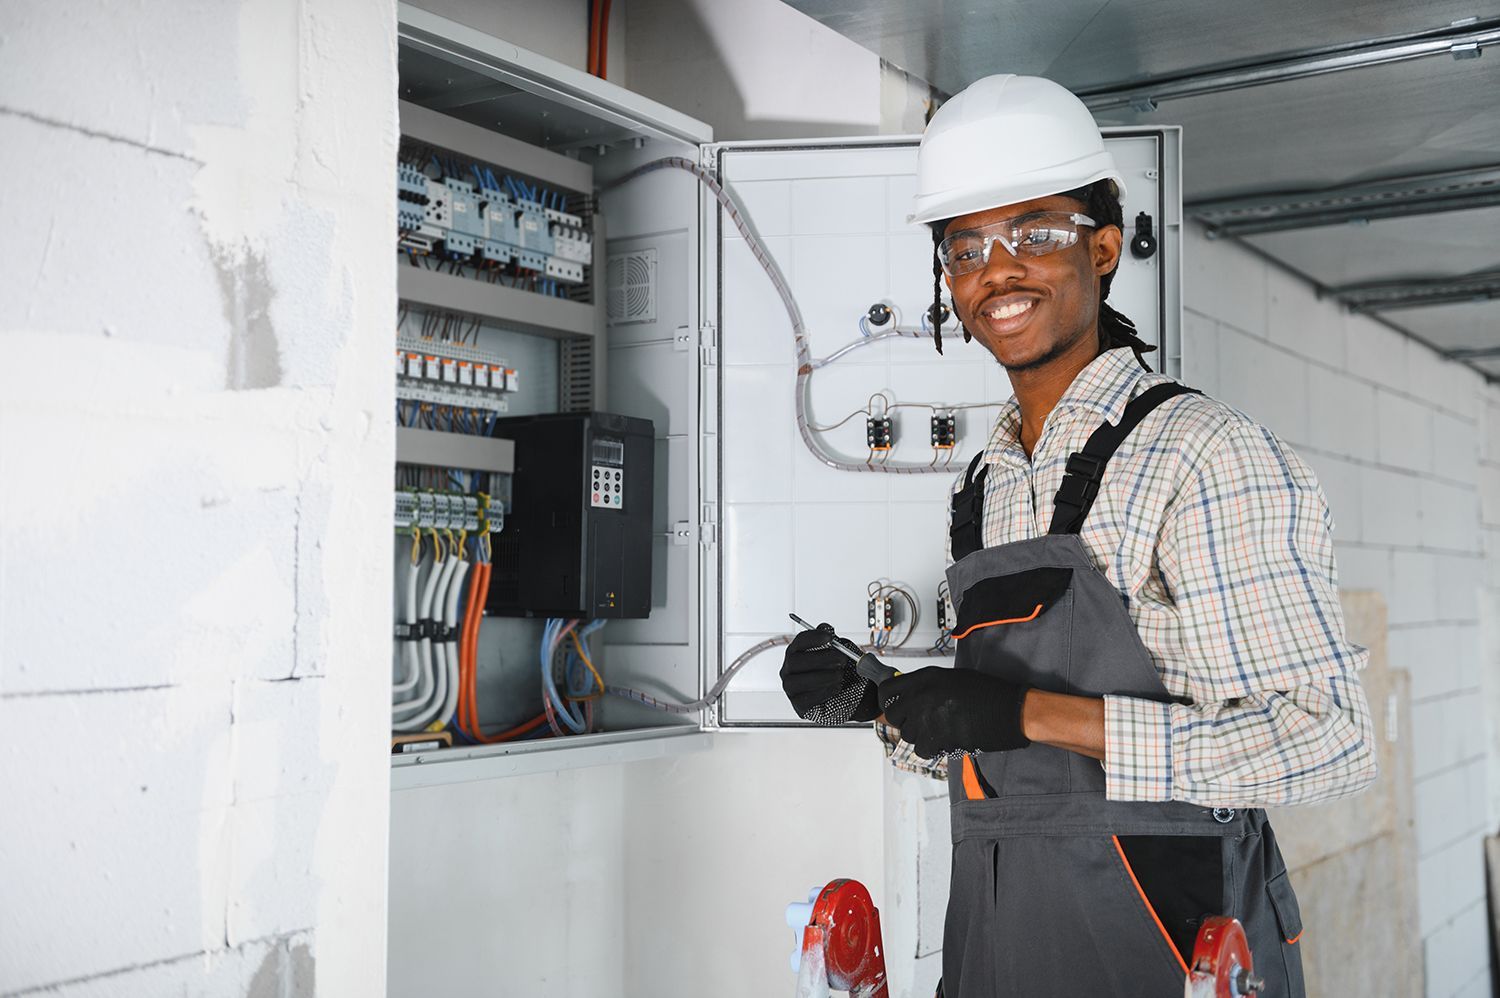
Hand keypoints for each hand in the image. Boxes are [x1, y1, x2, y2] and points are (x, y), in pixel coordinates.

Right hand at [780, 624, 879, 724]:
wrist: (854, 695)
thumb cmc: (842, 671)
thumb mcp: (841, 652)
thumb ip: (833, 640)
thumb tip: (825, 627)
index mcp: (798, 653)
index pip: (799, 642)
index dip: (813, 637)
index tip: (829, 637)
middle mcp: (789, 670)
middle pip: (795, 661)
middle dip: (820, 659)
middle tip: (841, 659)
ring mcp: (792, 689)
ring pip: (797, 681)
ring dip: (822, 677)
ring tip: (840, 676)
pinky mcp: (799, 706)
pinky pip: (805, 699)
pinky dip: (823, 692)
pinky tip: (836, 687)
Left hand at [879, 667, 1029, 757]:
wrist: (1009, 710)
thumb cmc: (987, 693)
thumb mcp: (952, 678)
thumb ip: (927, 685)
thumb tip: (908, 695)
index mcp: (926, 678)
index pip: (887, 690)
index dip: (888, 700)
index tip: (893, 705)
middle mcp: (922, 696)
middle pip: (894, 716)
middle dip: (904, 720)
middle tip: (919, 721)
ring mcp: (929, 718)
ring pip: (908, 735)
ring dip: (920, 735)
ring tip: (940, 730)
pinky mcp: (938, 738)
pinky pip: (922, 749)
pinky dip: (932, 748)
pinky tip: (946, 740)